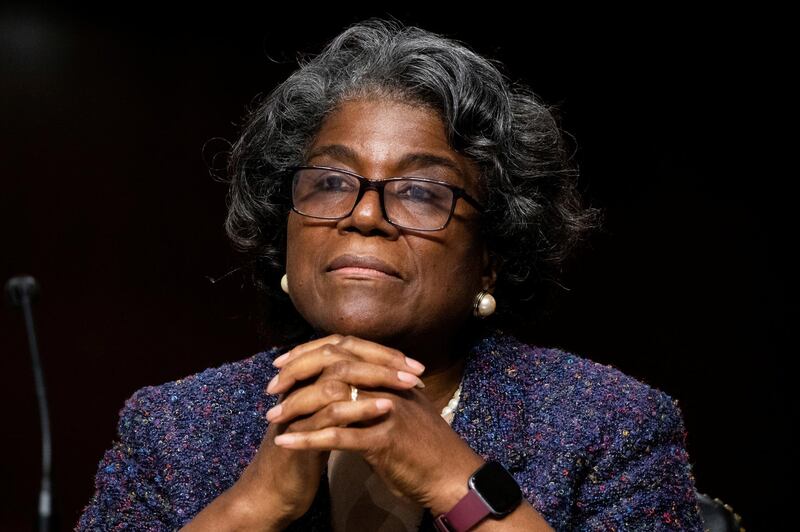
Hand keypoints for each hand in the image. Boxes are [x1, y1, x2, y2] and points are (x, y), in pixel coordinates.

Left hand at [267, 335, 484, 513]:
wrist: (453, 475)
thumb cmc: (425, 446)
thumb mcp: (403, 409)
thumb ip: (378, 393)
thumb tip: (349, 384)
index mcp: (389, 375)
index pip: (344, 349)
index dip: (310, 352)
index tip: (283, 362)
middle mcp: (387, 385)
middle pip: (334, 365)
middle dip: (297, 373)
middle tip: (272, 389)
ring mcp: (387, 410)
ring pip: (332, 398)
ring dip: (297, 407)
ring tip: (272, 418)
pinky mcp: (384, 439)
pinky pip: (338, 436)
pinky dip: (308, 439)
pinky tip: (286, 442)